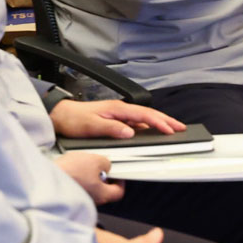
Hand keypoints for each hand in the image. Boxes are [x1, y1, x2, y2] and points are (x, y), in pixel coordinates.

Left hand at [49, 99, 185, 139]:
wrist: (62, 115)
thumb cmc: (74, 120)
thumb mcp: (91, 126)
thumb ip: (111, 129)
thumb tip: (130, 133)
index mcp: (117, 109)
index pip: (144, 115)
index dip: (159, 122)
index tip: (171, 129)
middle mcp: (120, 110)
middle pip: (148, 114)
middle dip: (166, 120)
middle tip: (180, 127)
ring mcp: (119, 114)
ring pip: (144, 118)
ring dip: (159, 123)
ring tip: (172, 129)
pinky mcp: (116, 120)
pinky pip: (137, 123)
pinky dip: (149, 126)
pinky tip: (153, 132)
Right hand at [55, 152, 123, 204]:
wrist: (45, 179)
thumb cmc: (70, 173)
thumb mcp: (95, 160)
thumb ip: (106, 163)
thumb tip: (106, 166)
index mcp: (102, 195)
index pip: (118, 192)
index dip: (121, 180)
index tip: (119, 172)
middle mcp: (91, 201)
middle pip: (102, 189)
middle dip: (102, 175)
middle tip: (99, 164)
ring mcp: (78, 198)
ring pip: (88, 186)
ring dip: (87, 175)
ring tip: (82, 164)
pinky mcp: (67, 194)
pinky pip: (76, 185)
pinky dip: (76, 176)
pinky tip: (71, 168)